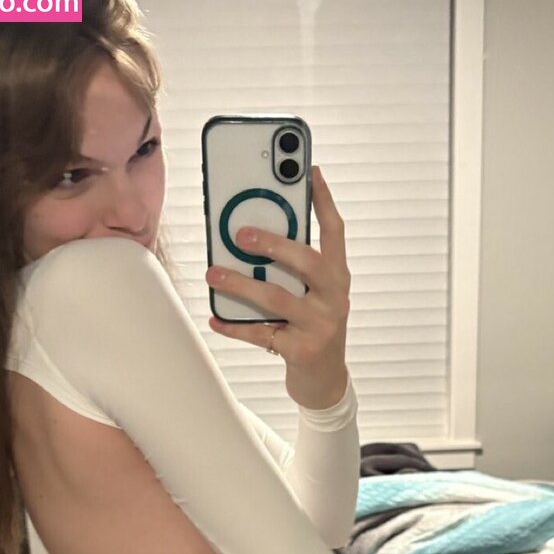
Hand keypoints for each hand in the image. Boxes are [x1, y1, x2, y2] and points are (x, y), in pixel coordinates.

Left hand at [205, 164, 350, 409]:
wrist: (325, 382)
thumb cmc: (312, 329)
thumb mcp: (313, 296)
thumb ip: (293, 270)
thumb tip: (247, 241)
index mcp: (338, 277)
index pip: (335, 232)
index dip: (324, 200)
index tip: (311, 170)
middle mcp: (334, 297)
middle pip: (306, 261)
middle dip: (273, 243)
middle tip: (241, 233)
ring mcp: (320, 325)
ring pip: (277, 298)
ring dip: (241, 284)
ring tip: (214, 274)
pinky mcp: (301, 350)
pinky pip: (261, 334)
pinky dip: (234, 326)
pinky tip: (215, 319)